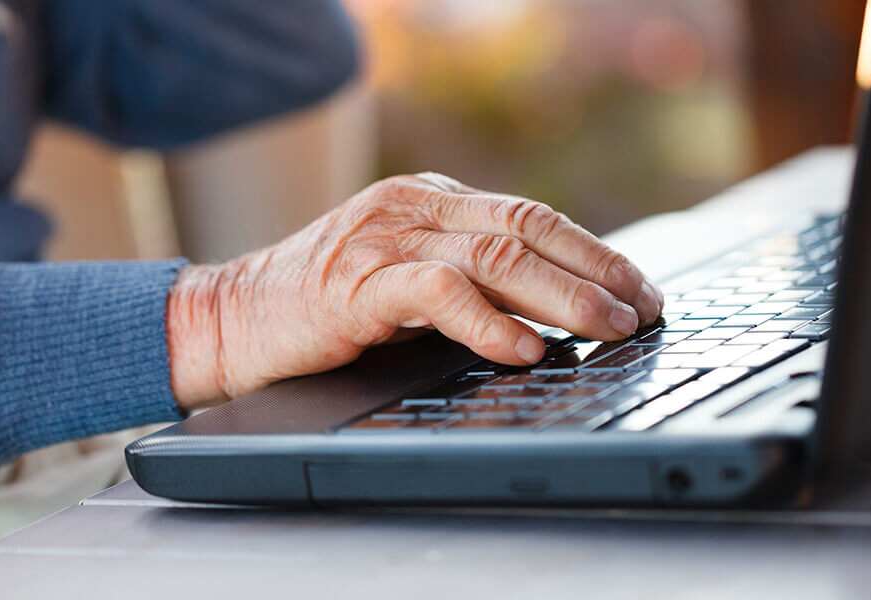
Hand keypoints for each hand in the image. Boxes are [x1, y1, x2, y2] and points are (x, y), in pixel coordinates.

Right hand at [166, 173, 662, 408]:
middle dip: (596, 271)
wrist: (230, 319)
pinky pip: (439, 292)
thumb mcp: (406, 276)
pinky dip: (490, 321)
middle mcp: (415, 208)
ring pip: (496, 256)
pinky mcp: (358, 283)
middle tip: (641, 311)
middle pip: (528, 229)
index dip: (594, 253)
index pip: (532, 217)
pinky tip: (526, 348)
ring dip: (563, 297)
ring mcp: (386, 239)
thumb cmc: (324, 307)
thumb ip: (466, 277)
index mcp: (431, 202)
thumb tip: (553, 308)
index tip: (638, 289)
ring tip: (606, 329)